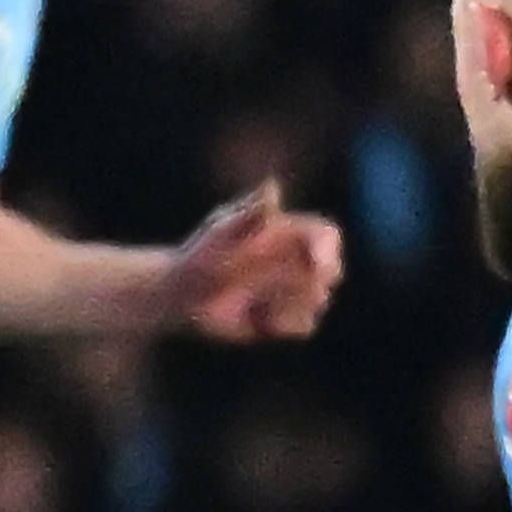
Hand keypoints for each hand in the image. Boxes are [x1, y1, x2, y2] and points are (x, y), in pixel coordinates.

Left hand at [159, 183, 343, 342]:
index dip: (328, 249)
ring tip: (254, 300)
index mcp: (288, 235)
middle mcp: (296, 262)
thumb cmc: (198, 257)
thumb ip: (250, 213)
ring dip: (290, 302)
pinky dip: (283, 323)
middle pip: (331, 271)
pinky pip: (304, 326)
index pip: (326, 236)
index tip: (317, 264)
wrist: (180, 298)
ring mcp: (293, 292)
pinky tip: (255, 318)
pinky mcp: (285, 319)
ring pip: (318, 301)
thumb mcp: (222, 232)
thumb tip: (272, 184)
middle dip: (312, 281)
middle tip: (277, 285)